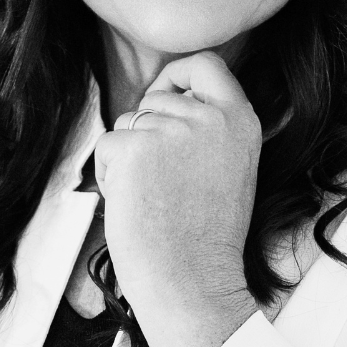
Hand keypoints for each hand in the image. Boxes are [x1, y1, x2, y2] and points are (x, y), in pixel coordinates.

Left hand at [94, 52, 261, 346]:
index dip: (178, 75)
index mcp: (241, 120)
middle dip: (147, 134)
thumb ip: (207, 129)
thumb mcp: (229, 168)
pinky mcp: (134, 147)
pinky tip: (134, 203)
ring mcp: (172, 130)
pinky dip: (108, 174)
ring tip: (155, 198)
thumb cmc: (204, 237)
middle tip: (167, 184)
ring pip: (127, 124)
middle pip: (155, 100)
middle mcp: (210, 117)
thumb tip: (159, 101)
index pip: (206, 64)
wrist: (192, 282)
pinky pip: (106, 145)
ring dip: (128, 158)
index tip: (165, 96)